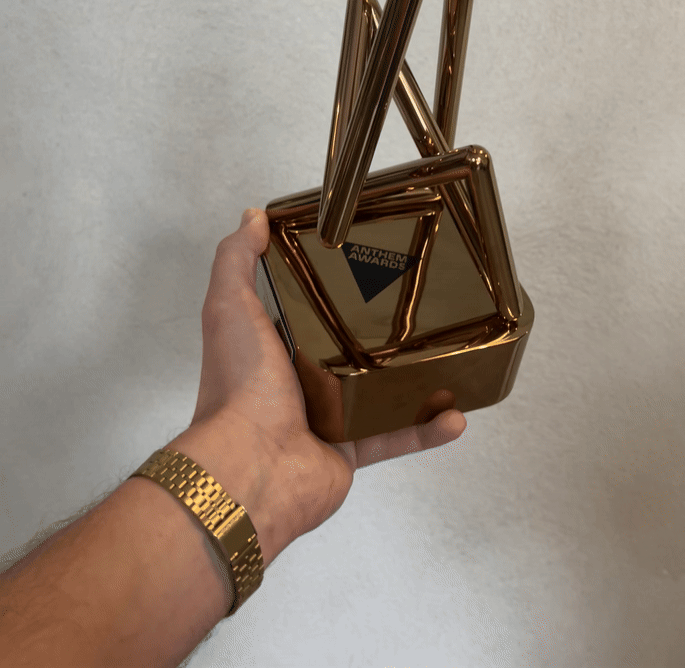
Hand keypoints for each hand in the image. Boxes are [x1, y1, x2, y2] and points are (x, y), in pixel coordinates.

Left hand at [188, 208, 466, 545]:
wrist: (251, 467)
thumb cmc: (238, 386)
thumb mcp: (229, 306)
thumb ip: (236, 260)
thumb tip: (251, 218)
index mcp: (274, 344)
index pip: (305, 307)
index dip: (329, 284)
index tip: (365, 259)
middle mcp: (299, 380)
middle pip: (347, 347)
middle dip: (379, 330)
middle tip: (419, 303)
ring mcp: (327, 416)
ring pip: (378, 392)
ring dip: (412, 379)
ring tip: (446, 355)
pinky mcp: (350, 449)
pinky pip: (396, 436)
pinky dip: (426, 429)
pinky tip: (454, 416)